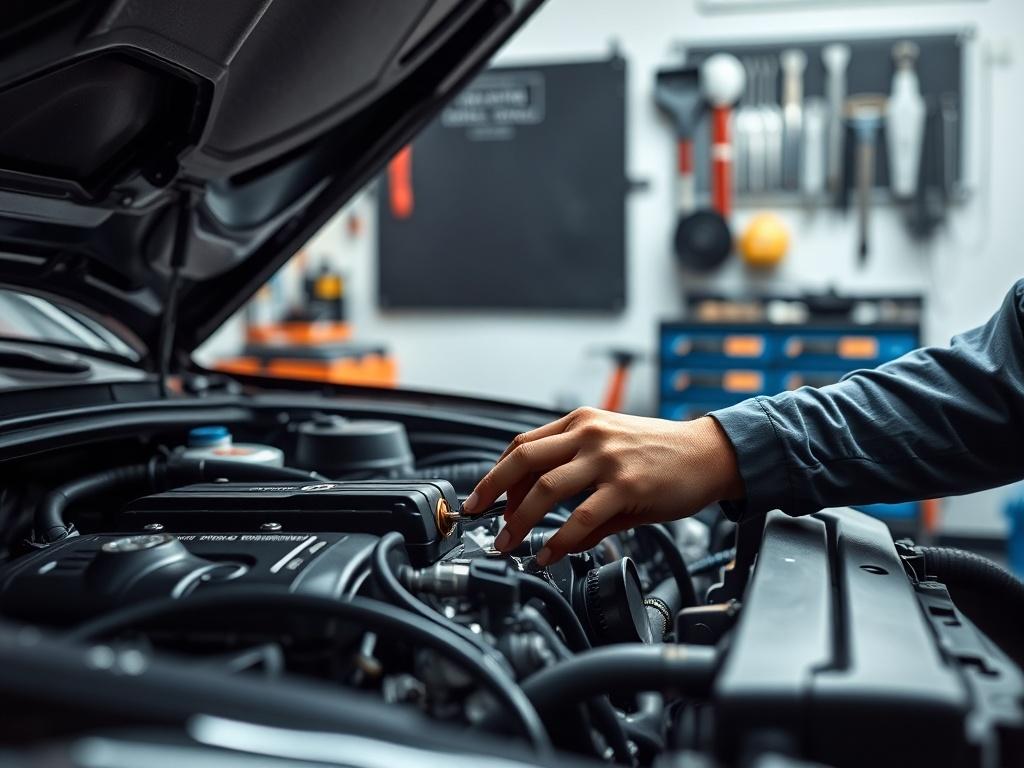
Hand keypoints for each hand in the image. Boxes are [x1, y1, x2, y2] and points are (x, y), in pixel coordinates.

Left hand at [461, 407, 743, 565]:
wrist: (712, 453)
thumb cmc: (664, 453)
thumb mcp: (614, 454)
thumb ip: (581, 486)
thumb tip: (558, 534)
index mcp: (581, 422)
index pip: (523, 444)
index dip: (497, 473)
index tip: (483, 497)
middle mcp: (589, 434)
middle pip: (523, 460)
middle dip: (492, 491)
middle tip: (480, 517)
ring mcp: (607, 459)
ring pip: (545, 489)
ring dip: (520, 520)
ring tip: (510, 542)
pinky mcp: (626, 485)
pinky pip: (581, 517)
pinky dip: (559, 540)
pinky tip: (550, 554)